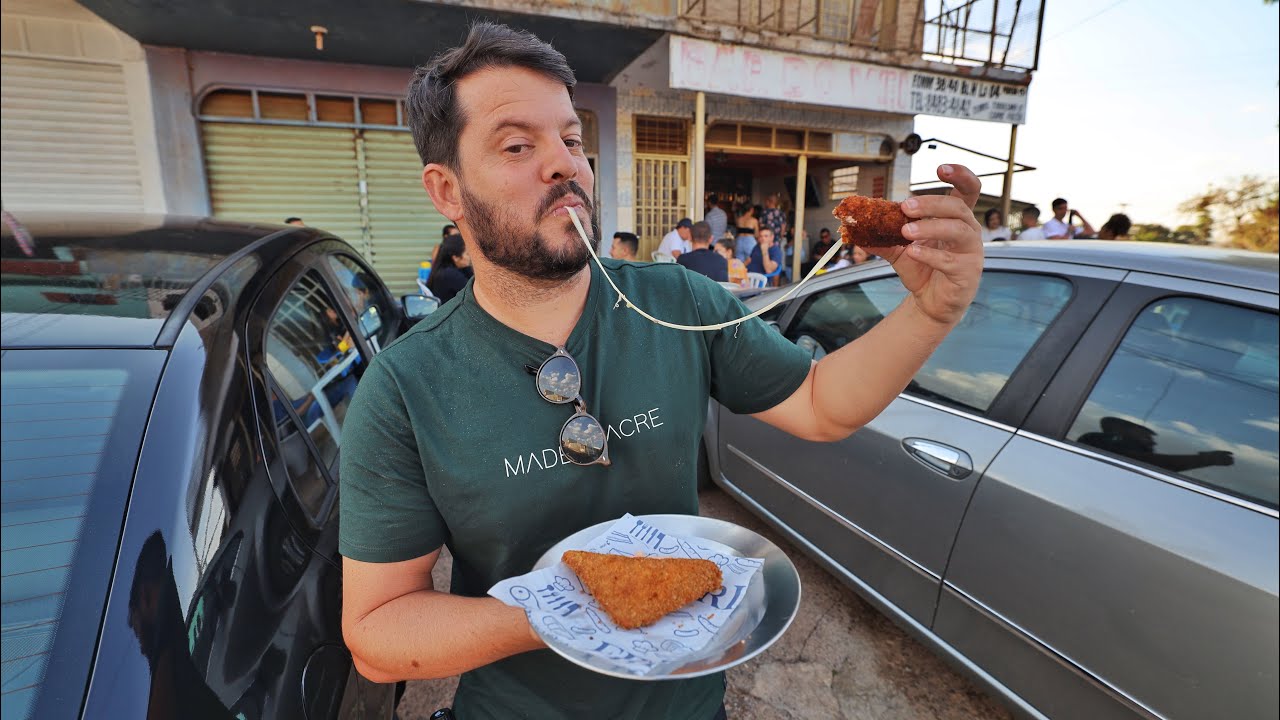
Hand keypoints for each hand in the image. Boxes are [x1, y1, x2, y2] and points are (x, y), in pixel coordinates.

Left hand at [876, 164, 982, 325]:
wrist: (929, 302)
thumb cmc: (921, 269)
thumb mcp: (898, 249)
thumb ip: (881, 235)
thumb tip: (853, 225)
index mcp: (956, 218)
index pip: (967, 189)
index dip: (959, 175)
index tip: (939, 169)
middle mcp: (968, 231)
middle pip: (957, 207)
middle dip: (931, 203)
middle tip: (906, 206)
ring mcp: (971, 252)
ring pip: (958, 230)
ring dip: (930, 227)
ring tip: (905, 231)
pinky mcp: (967, 273)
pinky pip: (950, 260)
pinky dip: (930, 254)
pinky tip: (913, 252)